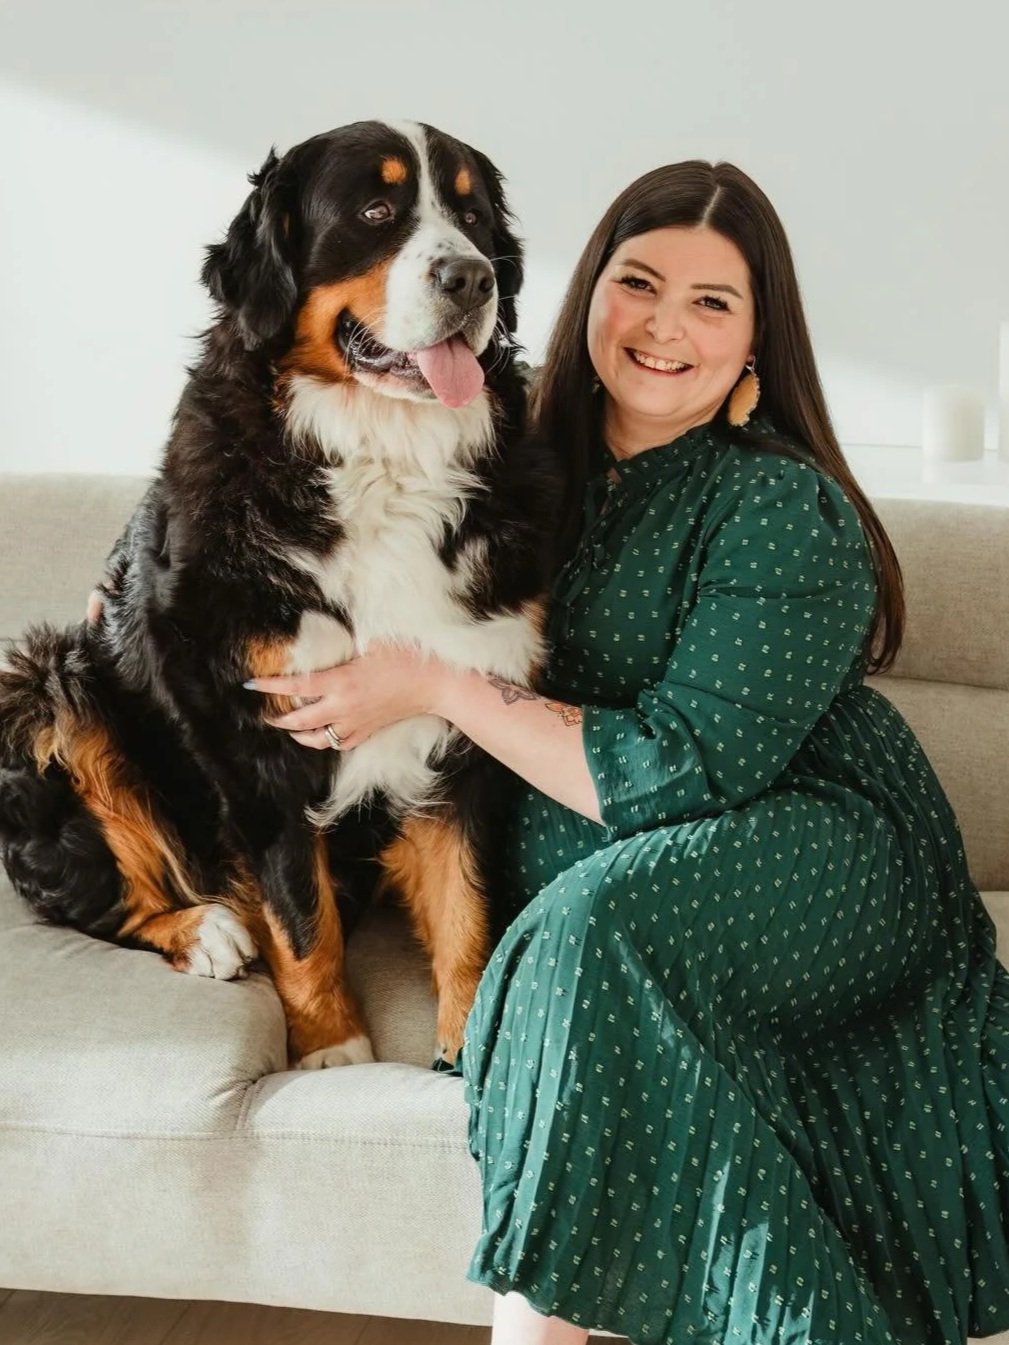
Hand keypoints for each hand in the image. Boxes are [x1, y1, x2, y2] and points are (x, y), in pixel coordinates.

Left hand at [244, 641, 457, 750]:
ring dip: (299, 734)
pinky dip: (326, 740)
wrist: (435, 683)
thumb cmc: (408, 657)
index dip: (271, 686)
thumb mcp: (372, 641)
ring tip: (290, 726)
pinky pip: (341, 743)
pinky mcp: (369, 731)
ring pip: (318, 739)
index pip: (297, 686)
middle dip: (279, 717)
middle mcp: (344, 707)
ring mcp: (356, 722)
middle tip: (266, 712)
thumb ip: (346, 644)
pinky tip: (322, 733)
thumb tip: (328, 637)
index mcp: (342, 681)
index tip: (252, 685)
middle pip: (300, 720)